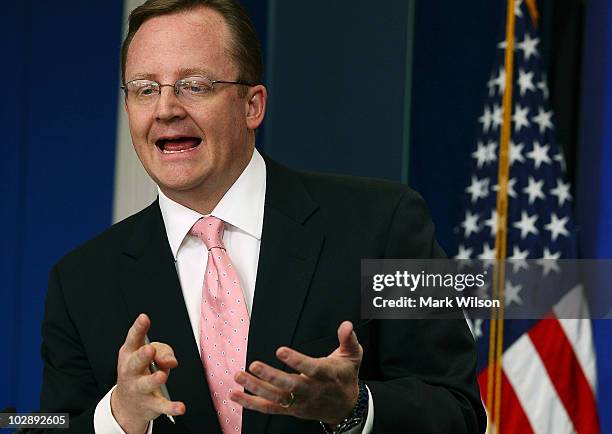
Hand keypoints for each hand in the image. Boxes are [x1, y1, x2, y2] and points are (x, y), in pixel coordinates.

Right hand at [111, 314, 185, 433]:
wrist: (128, 405)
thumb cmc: (141, 370)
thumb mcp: (149, 355)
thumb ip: (163, 351)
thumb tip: (171, 362)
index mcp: (130, 354)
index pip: (133, 339)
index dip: (138, 328)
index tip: (144, 318)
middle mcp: (131, 371)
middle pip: (135, 362)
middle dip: (142, 356)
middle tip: (149, 349)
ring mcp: (139, 388)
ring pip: (146, 384)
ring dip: (153, 380)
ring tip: (161, 375)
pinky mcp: (150, 404)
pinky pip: (161, 406)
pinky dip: (171, 408)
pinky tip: (181, 408)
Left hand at [230, 321, 361, 425]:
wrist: (346, 407)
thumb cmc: (345, 377)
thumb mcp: (353, 356)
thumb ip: (348, 339)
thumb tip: (347, 325)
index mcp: (328, 375)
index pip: (312, 369)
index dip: (297, 361)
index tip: (281, 351)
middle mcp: (313, 391)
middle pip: (291, 386)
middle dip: (271, 376)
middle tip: (254, 365)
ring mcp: (300, 402)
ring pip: (276, 398)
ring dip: (255, 388)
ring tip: (238, 376)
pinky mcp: (290, 410)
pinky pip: (269, 408)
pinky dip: (251, 403)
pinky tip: (236, 395)